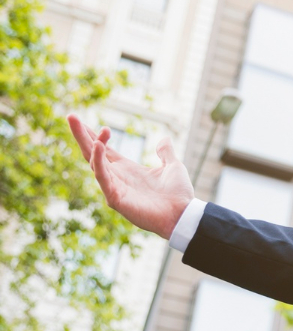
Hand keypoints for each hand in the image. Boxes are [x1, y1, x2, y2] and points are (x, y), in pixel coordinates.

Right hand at [67, 114, 193, 239]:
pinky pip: (102, 177)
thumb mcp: (173, 167)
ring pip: (93, 162)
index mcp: (127, 169)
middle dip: (81, 135)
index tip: (80, 120)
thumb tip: (164, 138)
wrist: (184, 214)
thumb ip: (166, 153)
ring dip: (88, 143)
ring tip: (81, 124)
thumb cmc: (178, 195)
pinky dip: (98, 161)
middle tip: (71, 116)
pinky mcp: (115, 198)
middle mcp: (117, 177)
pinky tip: (98, 145)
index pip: (104, 150)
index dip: (93, 135)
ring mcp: (114, 187)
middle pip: (93, 153)